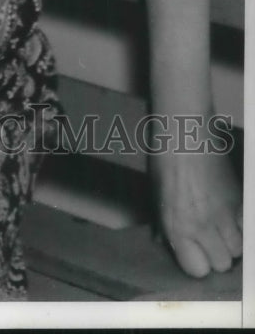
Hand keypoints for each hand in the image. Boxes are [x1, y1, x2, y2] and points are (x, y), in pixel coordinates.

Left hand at [151, 146, 242, 277]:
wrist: (186, 132)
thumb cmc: (164, 160)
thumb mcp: (155, 195)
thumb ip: (163, 223)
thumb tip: (164, 241)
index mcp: (178, 225)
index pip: (197, 269)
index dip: (194, 262)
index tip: (191, 252)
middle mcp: (203, 225)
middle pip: (222, 263)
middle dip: (214, 255)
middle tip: (205, 239)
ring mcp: (225, 214)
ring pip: (238, 249)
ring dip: (229, 242)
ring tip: (218, 228)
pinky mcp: (240, 200)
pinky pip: (246, 227)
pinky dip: (239, 226)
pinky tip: (228, 215)